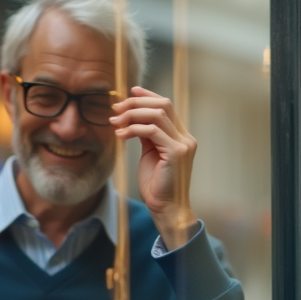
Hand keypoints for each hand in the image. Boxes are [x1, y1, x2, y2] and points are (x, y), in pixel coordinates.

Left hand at [110, 87, 197, 250]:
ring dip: (132, 115)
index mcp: (181, 137)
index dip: (148, 95)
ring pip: (157, 114)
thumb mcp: (150, 154)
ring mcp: (183, 145)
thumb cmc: (157, 185)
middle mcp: (186, 138)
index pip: (166, 106)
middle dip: (136, 102)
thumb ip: (147, 136)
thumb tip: (134, 119)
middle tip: (116, 109)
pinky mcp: (176, 153)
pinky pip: (152, 131)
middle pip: (163, 105)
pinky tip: (120, 135)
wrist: (167, 208)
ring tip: (115, 122)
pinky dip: (133, 129)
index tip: (130, 91)